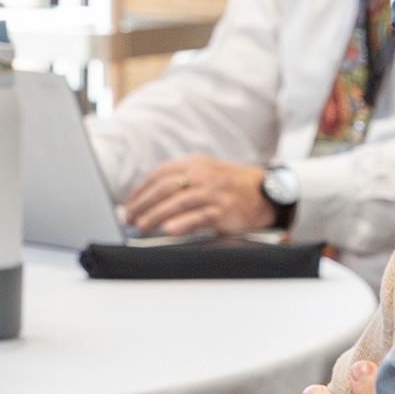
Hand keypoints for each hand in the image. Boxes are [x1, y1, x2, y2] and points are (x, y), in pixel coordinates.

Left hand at [122, 155, 274, 237]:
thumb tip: (150, 198)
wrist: (266, 191)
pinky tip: (169, 229)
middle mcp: (202, 175)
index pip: (158, 175)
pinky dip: (183, 222)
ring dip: (156, 215)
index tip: (129, 205)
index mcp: (193, 164)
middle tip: (130, 218)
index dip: (140, 191)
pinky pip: (200, 216)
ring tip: (141, 226)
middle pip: (164, 188)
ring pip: (178, 202)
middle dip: (143, 204)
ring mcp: (213, 192)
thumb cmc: (230, 184)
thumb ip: (180, 180)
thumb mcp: (204, 172)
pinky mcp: (224, 209)